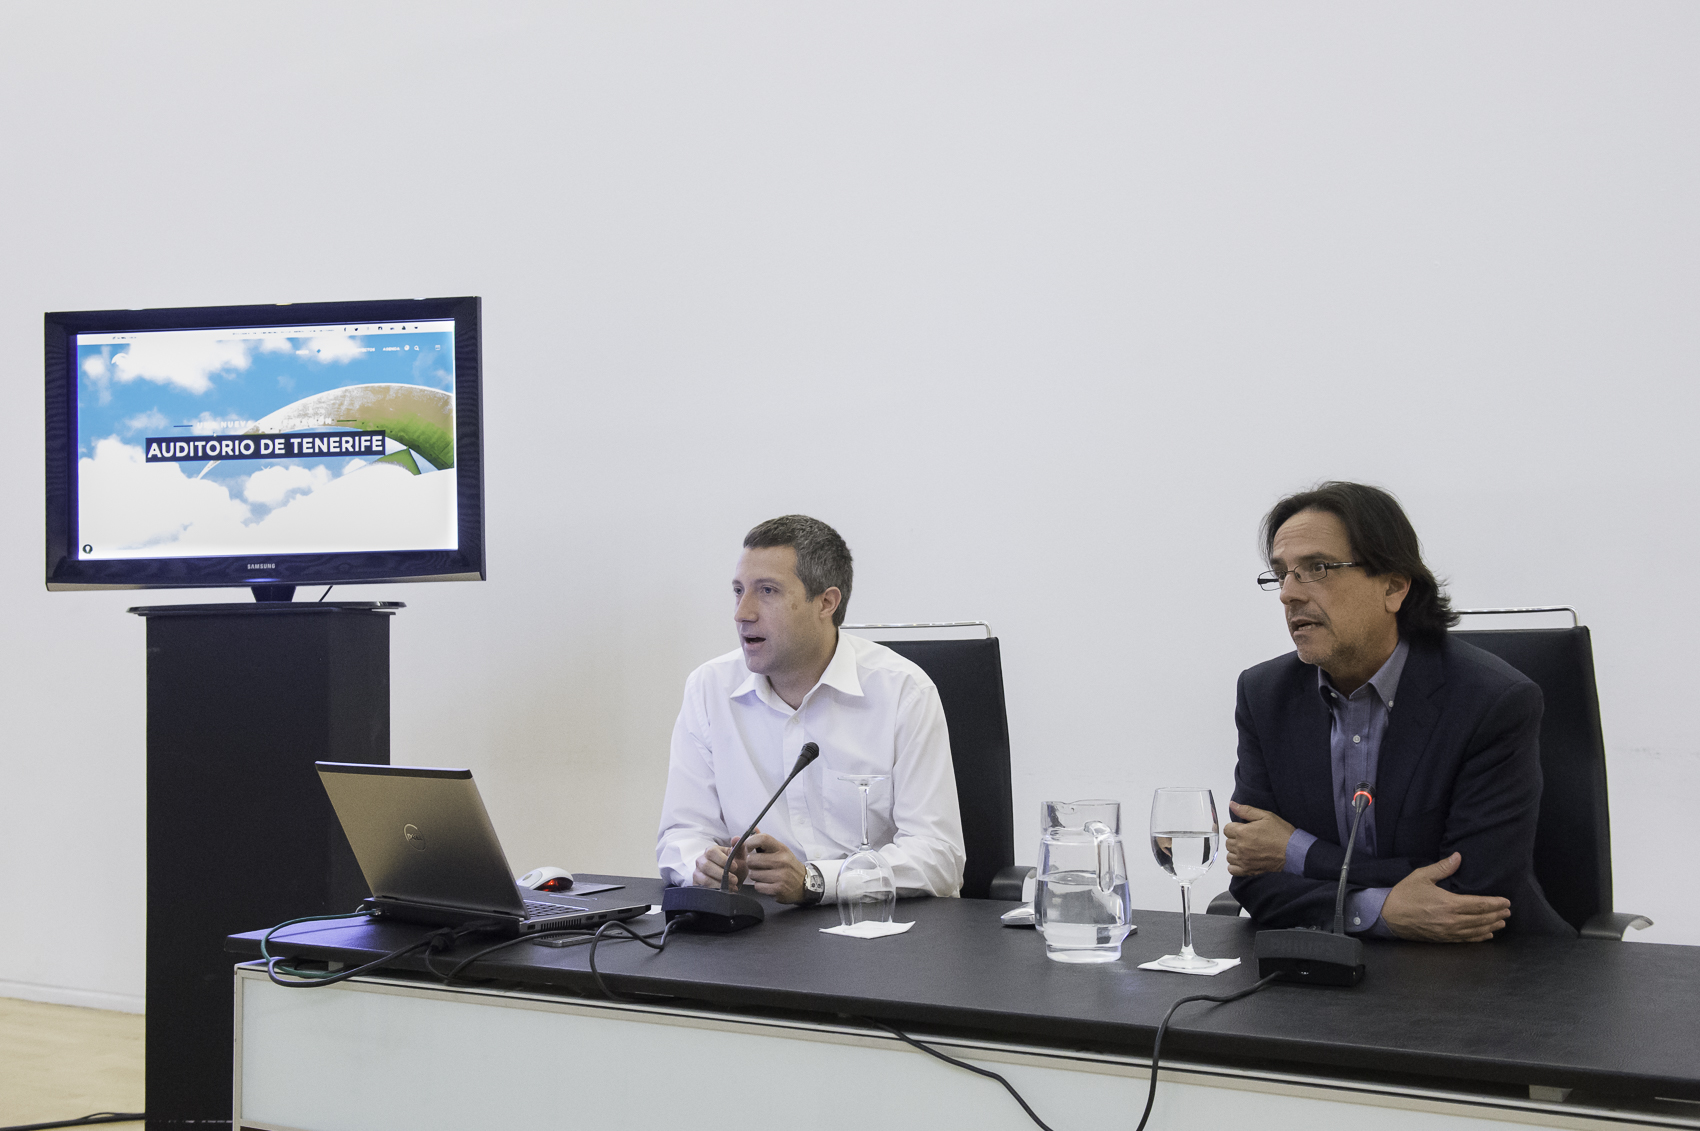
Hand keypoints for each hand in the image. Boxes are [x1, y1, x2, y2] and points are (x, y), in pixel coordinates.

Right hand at [691, 841, 749, 888]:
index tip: (735, 867)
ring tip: (732, 887)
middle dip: (722, 874)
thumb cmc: (734, 867)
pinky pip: (703, 889)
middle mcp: (701, 861)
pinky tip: (726, 892)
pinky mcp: (696, 885)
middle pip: (707, 866)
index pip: (712, 852)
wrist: (731, 880)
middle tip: (735, 880)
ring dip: (720, 884)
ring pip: (705, 879)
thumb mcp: (739, 858)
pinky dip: (716, 891)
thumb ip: (739, 848)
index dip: (723, 860)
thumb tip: (736, 838)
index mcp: (710, 851)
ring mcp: (697, 873)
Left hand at [742, 830, 808, 902]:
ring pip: (753, 874)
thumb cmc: (788, 865)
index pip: (763, 839)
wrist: (804, 884)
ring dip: (755, 875)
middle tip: (758, 865)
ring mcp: (780, 876)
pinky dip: (760, 886)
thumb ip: (765, 841)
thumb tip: (753, 828)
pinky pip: (757, 886)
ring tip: (765, 875)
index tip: (748, 848)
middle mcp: (782, 861)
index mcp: (781, 849)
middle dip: (751, 863)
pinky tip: (768, 884)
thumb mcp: (780, 850)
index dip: (750, 842)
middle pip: (752, 859)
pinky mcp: (778, 889)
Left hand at [1224, 801, 1295, 876]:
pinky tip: (1245, 861)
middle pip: (1228, 842)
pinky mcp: (1248, 871)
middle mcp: (1241, 847)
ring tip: (1247, 850)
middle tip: (1248, 839)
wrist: (1294, 853)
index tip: (1244, 829)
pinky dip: (1236, 866)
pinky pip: (1232, 869)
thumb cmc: (1282, 834)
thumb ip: (1246, 811)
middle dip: (1236, 840)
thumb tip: (1232, 805)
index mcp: (1243, 832)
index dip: (1235, 828)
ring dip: (1235, 853)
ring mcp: (1244, 860)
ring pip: (1229, 856)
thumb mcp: (1266, 816)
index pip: (1227, 829)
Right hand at [1382, 852, 1510, 941]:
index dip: (1495, 903)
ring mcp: (1448, 932)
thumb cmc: (1404, 895)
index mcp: (1448, 903)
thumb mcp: (1421, 876)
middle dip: (1496, 914)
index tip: (1506, 902)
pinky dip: (1479, 937)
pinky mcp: (1443, 939)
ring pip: (1476, 930)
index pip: (1479, 904)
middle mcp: (1451, 920)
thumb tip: (1458, 857)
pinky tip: (1487, 935)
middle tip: (1508, 911)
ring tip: (1502, 922)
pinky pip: (1466, 939)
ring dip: (1491, 926)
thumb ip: (1442, 868)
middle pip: (1481, 919)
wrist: (1388, 916)